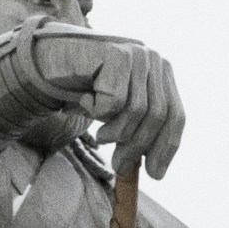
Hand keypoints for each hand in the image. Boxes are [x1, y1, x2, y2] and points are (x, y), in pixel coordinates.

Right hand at [30, 30, 183, 177]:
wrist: (52, 64)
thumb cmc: (89, 92)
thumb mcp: (121, 116)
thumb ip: (141, 133)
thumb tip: (158, 172)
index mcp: (163, 73)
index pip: (176, 115)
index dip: (167, 147)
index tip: (155, 174)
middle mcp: (154, 59)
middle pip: (159, 115)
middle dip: (138, 146)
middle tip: (120, 166)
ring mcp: (136, 54)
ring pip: (138, 110)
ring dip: (117, 133)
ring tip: (101, 137)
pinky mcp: (115, 54)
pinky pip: (114, 100)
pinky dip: (98, 111)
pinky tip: (86, 102)